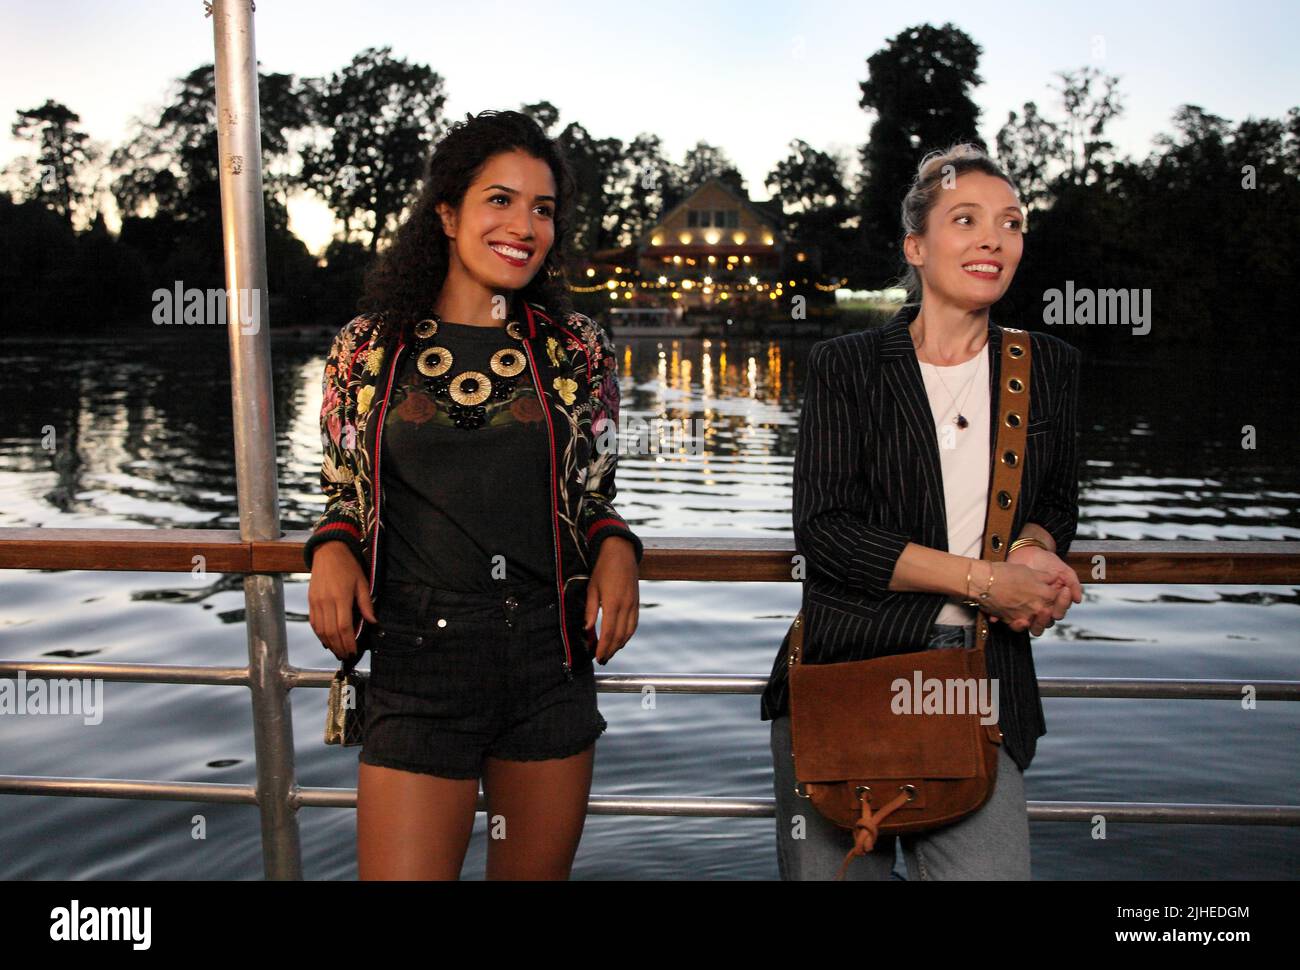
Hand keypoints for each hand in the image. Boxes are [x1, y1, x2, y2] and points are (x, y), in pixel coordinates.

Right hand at [308, 541, 376, 660]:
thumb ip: (366, 603)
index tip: (354, 651)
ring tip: (338, 651)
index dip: (348, 642)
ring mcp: (316, 602)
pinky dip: (320, 634)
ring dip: (329, 643)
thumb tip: (373, 621)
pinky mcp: (311, 601)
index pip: (344, 627)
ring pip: (321, 630)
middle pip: (331, 632)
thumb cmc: (347, 565)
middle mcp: (326, 602)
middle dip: (339, 647)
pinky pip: (314, 623)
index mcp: (340, 597)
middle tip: (347, 655)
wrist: (328, 552)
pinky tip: (327, 640)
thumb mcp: (362, 582)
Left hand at [584, 537, 638, 663]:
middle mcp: (626, 605)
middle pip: (619, 635)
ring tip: (610, 653)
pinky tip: (620, 640)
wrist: (621, 552)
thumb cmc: (603, 568)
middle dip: (611, 650)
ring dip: (620, 645)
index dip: (603, 647)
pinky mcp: (636, 602)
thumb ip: (590, 610)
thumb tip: (586, 629)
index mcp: (613, 602)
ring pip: (629, 632)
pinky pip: (634, 623)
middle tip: (602, 659)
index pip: (608, 632)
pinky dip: (628, 635)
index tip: (597, 657)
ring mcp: (633, 604)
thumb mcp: (592, 588)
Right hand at [976, 560, 1060, 633]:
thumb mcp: (1029, 570)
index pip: (1058, 598)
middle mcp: (1039, 608)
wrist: (984, 581)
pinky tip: (1020, 618)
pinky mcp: (1012, 622)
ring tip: (1032, 611)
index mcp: (1046, 594)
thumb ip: (1045, 576)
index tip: (1050, 590)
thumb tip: (1054, 578)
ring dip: (1037, 619)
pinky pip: (1020, 627)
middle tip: (1042, 601)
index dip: (1057, 594)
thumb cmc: (1005, 573)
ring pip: (1038, 624)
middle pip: (1050, 613)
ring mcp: (1026, 616)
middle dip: (1048, 607)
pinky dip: (1020, 624)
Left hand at [1007, 545, 1082, 634]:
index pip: (1059, 612)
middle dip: (1045, 618)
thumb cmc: (1046, 562)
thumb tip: (1078, 599)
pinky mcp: (1013, 607)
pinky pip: (1011, 620)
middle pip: (1046, 622)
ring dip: (1030, 623)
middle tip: (1045, 608)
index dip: (1062, 605)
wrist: (1026, 553)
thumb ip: (1073, 583)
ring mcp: (1027, 608)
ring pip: (1031, 625)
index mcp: (1055, 602)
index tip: (1063, 591)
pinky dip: (1011, 622)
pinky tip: (1013, 617)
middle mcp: (1042, 607)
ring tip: (1028, 615)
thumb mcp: (1062, 570)